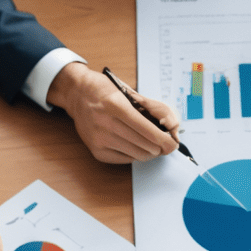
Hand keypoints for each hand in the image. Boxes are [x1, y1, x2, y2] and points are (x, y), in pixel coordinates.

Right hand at [48, 62, 178, 163]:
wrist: (77, 94)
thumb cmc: (104, 91)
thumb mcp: (126, 92)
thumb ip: (147, 110)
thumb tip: (169, 129)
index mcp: (117, 106)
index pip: (149, 131)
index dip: (165, 140)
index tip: (173, 143)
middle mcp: (106, 124)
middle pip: (146, 146)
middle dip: (160, 147)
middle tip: (164, 144)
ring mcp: (100, 139)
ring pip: (138, 155)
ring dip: (149, 152)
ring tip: (151, 145)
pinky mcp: (97, 151)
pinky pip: (125, 159)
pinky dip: (134, 154)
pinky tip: (134, 145)